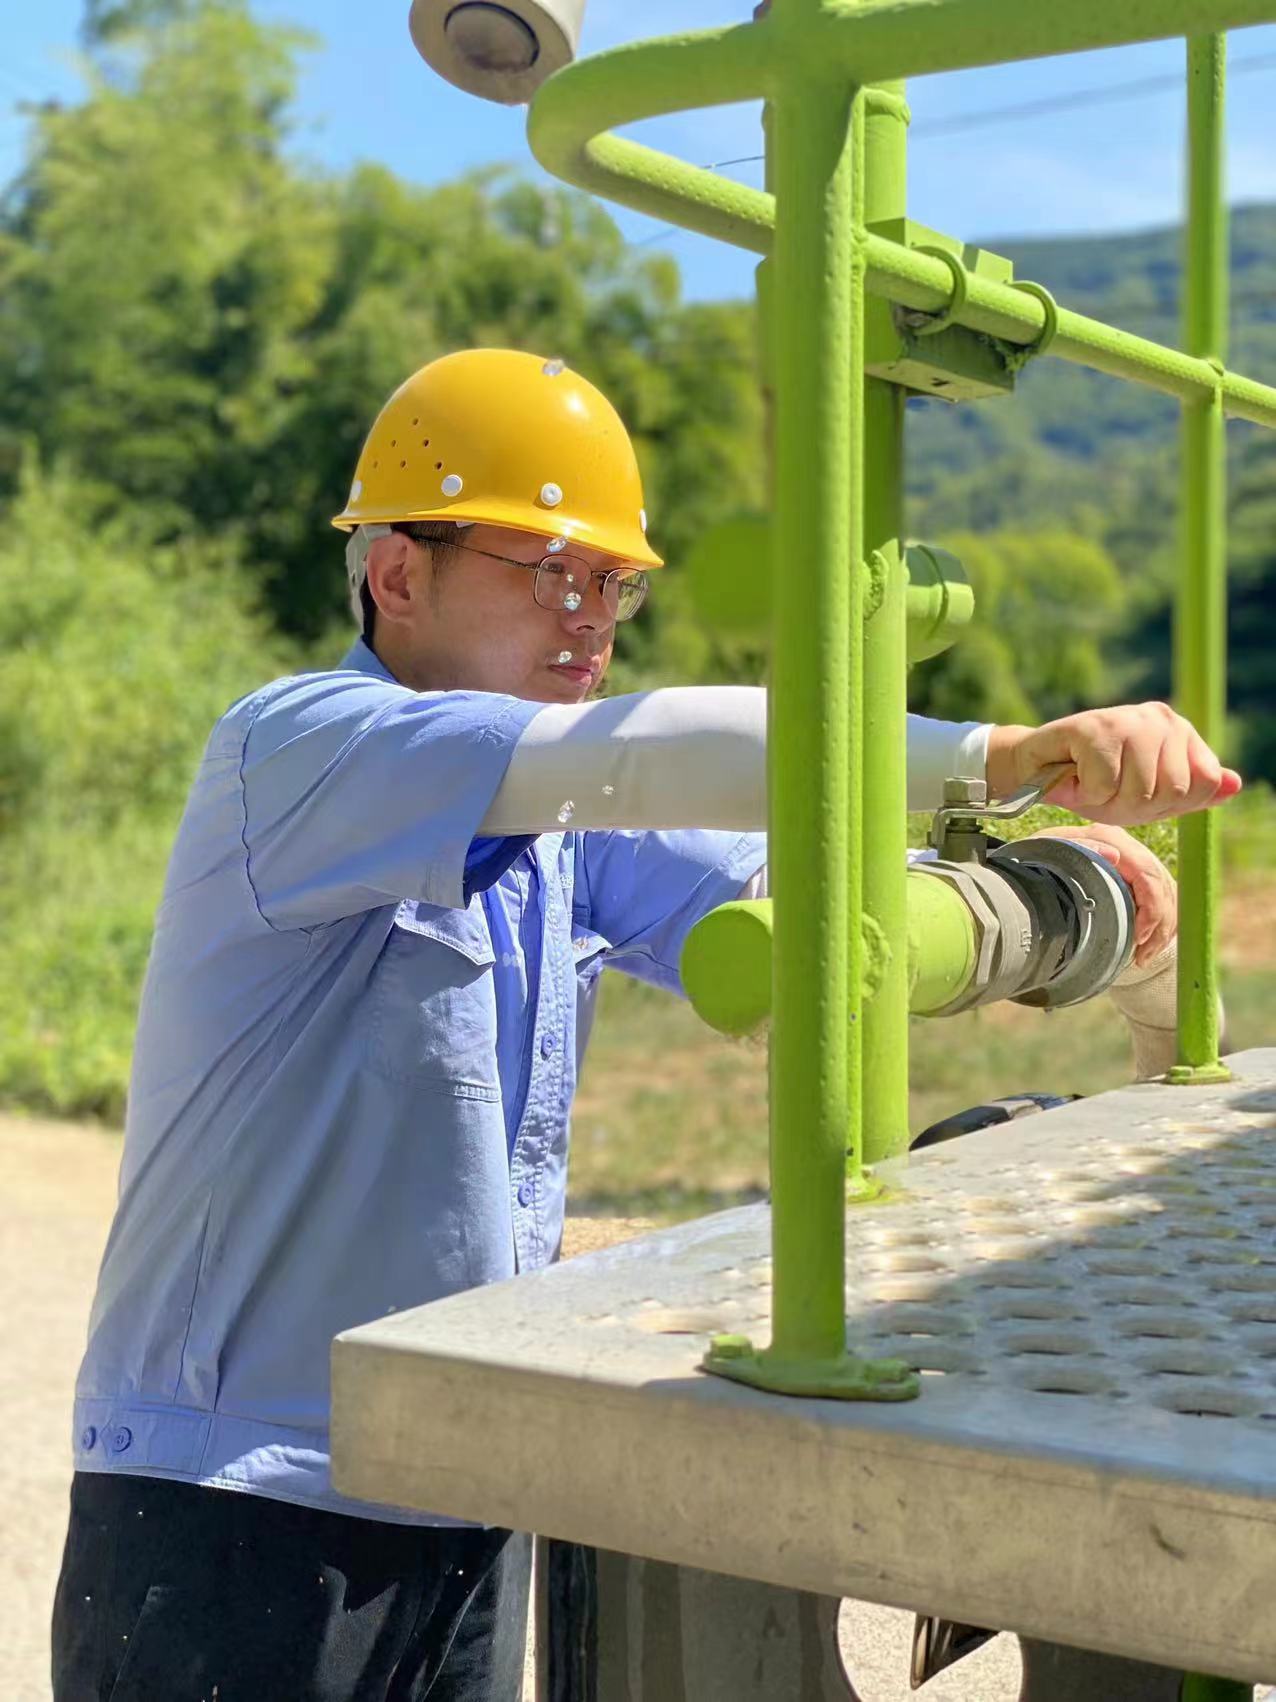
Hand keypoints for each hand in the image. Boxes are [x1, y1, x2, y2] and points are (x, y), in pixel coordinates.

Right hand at [986, 703, 1241, 825]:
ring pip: (1140, 790)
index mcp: (1179, 731)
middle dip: (1135, 806)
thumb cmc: (1090, 781)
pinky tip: (1073, 778)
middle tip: (1107, 792)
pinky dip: (1084, 794)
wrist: (1032, 769)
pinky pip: (1105, 785)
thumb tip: (1235, 784)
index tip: (1137, 795)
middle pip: (1172, 791)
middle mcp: (1160, 718)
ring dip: (1107, 802)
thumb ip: (1192, 791)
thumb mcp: (1148, 794)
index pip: (1203, 783)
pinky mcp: (1094, 727)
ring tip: (1089, 785)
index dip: (1168, 804)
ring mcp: (1128, 719)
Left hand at [1028, 823, 1176, 966]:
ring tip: (1143, 957)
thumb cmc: (1039, 862)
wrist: (1032, 865)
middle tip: (1142, 956)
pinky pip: (1167, 901)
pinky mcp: (1140, 877)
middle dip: (1158, 926)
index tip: (1138, 936)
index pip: (1148, 874)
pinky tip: (1150, 947)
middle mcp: (1128, 847)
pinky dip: (1163, 926)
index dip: (1151, 908)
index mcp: (1109, 838)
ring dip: (1161, 930)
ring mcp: (1136, 861)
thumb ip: (1080, 849)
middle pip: (1163, 887)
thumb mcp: (1049, 853)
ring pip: (1169, 896)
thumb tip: (1114, 855)